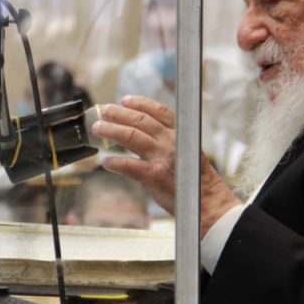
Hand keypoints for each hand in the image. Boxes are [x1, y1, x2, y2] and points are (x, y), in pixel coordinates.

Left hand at [91, 96, 241, 236]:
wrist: (206, 203)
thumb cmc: (194, 180)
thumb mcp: (186, 152)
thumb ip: (166, 142)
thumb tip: (138, 133)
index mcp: (180, 134)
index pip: (158, 111)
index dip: (139, 103)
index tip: (124, 100)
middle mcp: (171, 141)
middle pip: (140, 120)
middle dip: (118, 113)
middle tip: (103, 111)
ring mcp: (161, 157)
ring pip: (131, 136)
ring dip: (111, 130)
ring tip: (98, 129)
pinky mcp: (153, 175)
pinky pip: (128, 164)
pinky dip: (114, 162)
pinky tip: (105, 162)